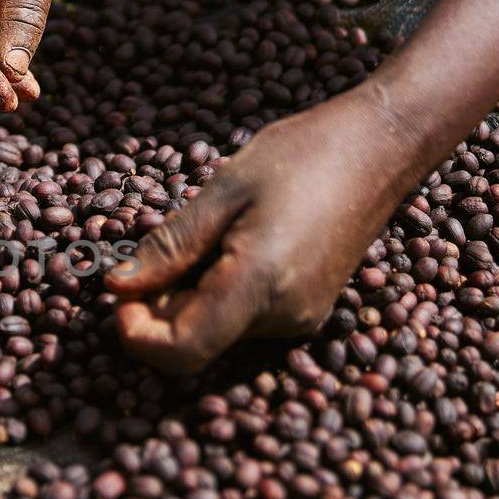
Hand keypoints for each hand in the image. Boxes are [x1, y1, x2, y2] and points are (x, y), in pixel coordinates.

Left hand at [106, 85, 424, 372]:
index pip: (181, 351)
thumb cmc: (304, 155)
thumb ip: (170, 246)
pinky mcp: (308, 309)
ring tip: (191, 241)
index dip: (136, 334)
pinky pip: (242, 318)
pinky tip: (218, 248)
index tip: (116, 292)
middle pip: (195, 344)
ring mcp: (300, 318)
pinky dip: (214, 294)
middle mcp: (283, 316)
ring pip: (216, 332)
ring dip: (184, 299)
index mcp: (259, 284)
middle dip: (154, 312)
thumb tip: (118, 285)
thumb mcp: (223, 190)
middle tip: (140, 260)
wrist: (382, 147)